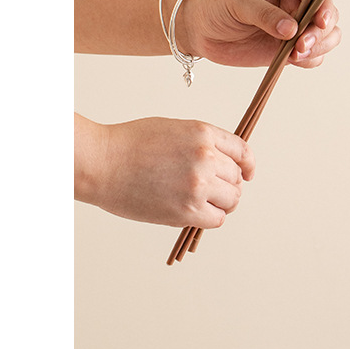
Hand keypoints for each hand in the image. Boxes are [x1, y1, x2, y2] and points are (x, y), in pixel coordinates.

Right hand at [79, 116, 255, 227]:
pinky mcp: (185, 211)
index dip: (247, 165)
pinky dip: (211, 217)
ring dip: (222, 203)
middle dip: (229, 184)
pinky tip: (197, 213)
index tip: (247, 173)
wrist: (102, 163)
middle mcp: (206, 157)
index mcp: (204, 133)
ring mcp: (197, 185)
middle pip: (237, 177)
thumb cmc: (131, 144)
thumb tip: (221, 162)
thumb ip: (201, 143)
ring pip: (231, 200)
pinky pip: (216, 219)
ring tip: (204, 203)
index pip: (242, 150)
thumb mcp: (175, 129)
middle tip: (213, 191)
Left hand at [177, 0, 341, 68]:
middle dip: (320, 33)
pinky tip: (291, 60)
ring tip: (295, 55)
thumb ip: (265, 15)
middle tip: (300, 46)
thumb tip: (291, 29)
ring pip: (326, 37)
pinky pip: (312, 56)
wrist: (199, 27)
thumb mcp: (239, 2)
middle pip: (328, 16)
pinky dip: (309, 61)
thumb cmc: (217, 3)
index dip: (325, 5)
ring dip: (318, 48)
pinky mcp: (288, 48)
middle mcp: (297, 3)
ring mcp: (295, 27)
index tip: (320, 22)